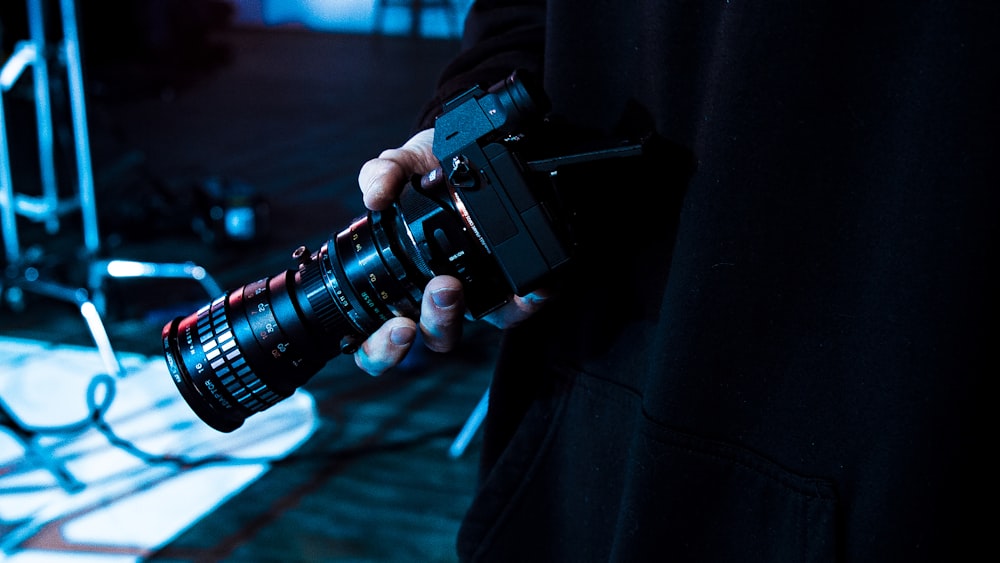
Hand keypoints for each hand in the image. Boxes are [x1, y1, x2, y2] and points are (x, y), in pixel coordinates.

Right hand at [354, 129, 550, 375]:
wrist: (468, 154)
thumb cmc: (428, 172)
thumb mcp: (402, 165)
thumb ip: (382, 174)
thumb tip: (374, 195)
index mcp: (402, 283)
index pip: (379, 338)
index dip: (380, 349)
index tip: (395, 328)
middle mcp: (435, 297)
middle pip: (431, 337)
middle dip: (434, 323)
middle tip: (439, 290)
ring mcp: (474, 296)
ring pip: (472, 327)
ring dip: (458, 314)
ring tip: (453, 284)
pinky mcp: (512, 289)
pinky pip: (521, 306)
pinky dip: (530, 299)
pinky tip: (533, 287)